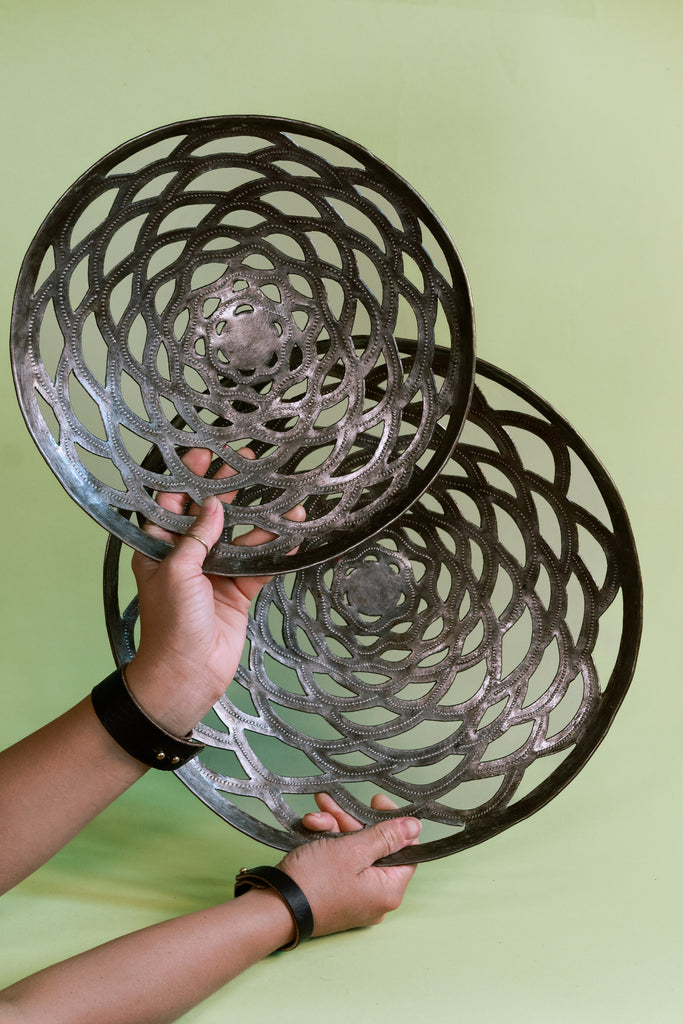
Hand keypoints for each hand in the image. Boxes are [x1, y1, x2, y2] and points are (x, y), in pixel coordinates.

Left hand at [125, 447, 303, 736]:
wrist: (188, 674)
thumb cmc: (171, 622)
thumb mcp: (176, 572)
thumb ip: (197, 537)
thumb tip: (214, 505)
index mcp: (160, 549)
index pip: (172, 504)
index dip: (186, 478)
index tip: (205, 455)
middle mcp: (188, 556)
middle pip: (209, 514)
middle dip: (227, 489)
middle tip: (247, 463)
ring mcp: (216, 573)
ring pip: (240, 537)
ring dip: (259, 519)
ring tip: (281, 496)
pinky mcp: (239, 591)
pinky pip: (260, 563)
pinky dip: (276, 549)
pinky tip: (293, 532)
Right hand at [278, 792, 419, 935]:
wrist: (273, 909)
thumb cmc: (314, 882)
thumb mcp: (353, 850)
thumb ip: (385, 837)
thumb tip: (415, 827)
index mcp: (388, 890)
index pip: (405, 850)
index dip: (392, 823)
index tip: (376, 803)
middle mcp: (375, 898)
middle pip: (375, 848)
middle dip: (351, 822)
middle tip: (335, 805)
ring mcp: (354, 897)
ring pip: (353, 852)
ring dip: (335, 829)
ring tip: (316, 817)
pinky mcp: (335, 894)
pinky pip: (339, 864)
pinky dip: (326, 845)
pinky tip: (311, 829)